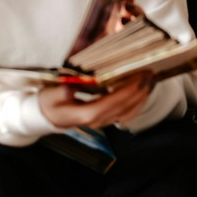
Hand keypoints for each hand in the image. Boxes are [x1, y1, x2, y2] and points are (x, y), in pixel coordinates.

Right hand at [38, 71, 154, 128]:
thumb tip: (69, 88)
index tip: (137, 78)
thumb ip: (59, 92)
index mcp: (85, 114)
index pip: (111, 103)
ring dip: (141, 98)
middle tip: (149, 74)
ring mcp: (102, 122)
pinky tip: (142, 94)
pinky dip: (137, 104)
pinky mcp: (104, 120)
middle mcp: (97, 120)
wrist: (46, 118)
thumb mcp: (49, 96)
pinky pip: (125, 114)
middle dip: (139, 91)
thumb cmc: (48, 103)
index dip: (126, 91)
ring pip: (128, 113)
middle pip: (124, 108)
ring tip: (150, 82)